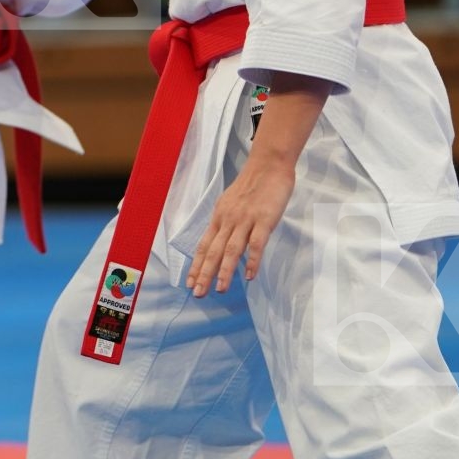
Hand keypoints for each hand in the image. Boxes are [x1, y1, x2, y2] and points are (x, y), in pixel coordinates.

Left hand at [186, 150, 294, 295]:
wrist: (268, 165)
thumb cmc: (252, 186)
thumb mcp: (231, 203)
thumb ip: (227, 222)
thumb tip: (220, 241)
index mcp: (219, 217)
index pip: (203, 245)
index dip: (196, 265)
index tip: (189, 282)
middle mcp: (228, 220)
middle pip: (213, 251)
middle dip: (204, 274)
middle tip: (198, 293)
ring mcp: (245, 220)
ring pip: (231, 249)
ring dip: (224, 271)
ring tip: (220, 289)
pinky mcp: (264, 219)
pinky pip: (256, 243)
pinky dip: (252, 260)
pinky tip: (249, 276)